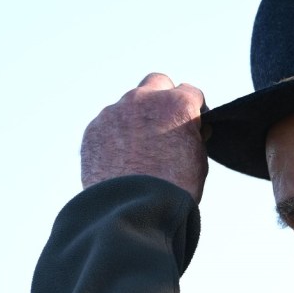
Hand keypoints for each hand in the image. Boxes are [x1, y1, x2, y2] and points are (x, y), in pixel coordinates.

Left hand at [80, 73, 208, 201]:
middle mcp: (144, 99)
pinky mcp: (94, 128)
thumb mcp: (199, 160)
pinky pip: (108, 125)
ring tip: (140, 150)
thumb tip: (191, 129)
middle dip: (163, 98)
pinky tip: (121, 160)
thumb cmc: (174, 189)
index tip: (195, 127)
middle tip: (166, 124)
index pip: (192, 93)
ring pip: (129, 105)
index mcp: (177, 104)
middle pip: (157, 83)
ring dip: (136, 119)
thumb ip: (193, 135)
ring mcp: (115, 111)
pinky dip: (116, 136)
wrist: (133, 209)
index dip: (195, 110)